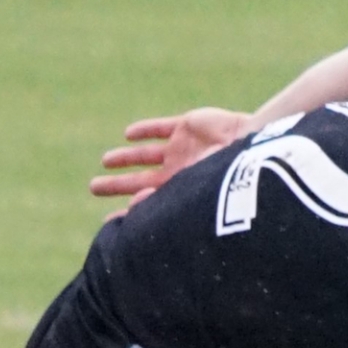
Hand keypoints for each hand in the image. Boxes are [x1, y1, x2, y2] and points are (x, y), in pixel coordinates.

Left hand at [89, 108, 252, 216]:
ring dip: (126, 158)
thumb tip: (133, 209)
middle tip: (94, 188)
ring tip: (105, 161)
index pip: (150, 204)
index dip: (130, 213)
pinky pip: (161, 128)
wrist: (253, 143)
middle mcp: (180, 172)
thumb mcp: (196, 192)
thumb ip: (166, 198)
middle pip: (142, 180)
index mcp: (182, 192)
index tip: (109, 221)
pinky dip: (144, 131)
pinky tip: (128, 135)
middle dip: (118, 185)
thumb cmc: (230, 174)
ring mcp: (184, 149)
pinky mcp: (188, 125)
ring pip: (147, 154)